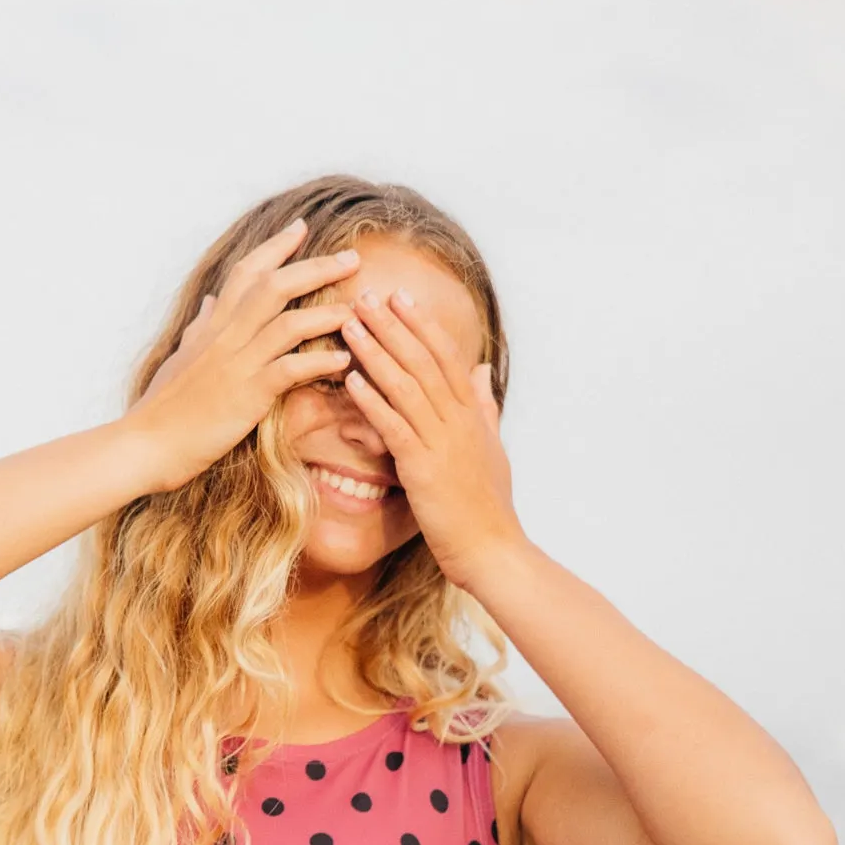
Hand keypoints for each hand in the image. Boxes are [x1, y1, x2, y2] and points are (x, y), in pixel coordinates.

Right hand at [125, 221, 359, 494]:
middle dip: (315, 267)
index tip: (301, 228)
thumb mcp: (181, 357)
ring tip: (356, 309)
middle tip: (352, 257)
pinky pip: (290, 370)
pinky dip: (319, 362)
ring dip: (326, 313)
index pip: (245, 271)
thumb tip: (210, 303)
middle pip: (274, 285)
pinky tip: (343, 361)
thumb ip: (200, 327)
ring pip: (287, 323)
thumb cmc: (163, 407)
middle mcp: (225, 336)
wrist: (146, 444)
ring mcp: (236, 363)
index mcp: (212, 325)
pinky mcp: (247, 395)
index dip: (274, 247)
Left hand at [338, 289, 525, 590]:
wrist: (493, 550)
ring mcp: (442, 443)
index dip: (422, 325)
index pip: (446, 357)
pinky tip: (350, 378)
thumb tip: (481, 373)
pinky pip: (394, 426)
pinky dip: (371, 399)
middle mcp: (459, 422)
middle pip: (423, 361)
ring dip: (376, 351)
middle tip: (366, 294)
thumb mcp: (492, 450)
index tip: (400, 296)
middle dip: (393, 325)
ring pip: (406, 385)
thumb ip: (485, 408)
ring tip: (351, 323)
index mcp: (473, 415)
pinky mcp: (422, 469)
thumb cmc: (489, 508)